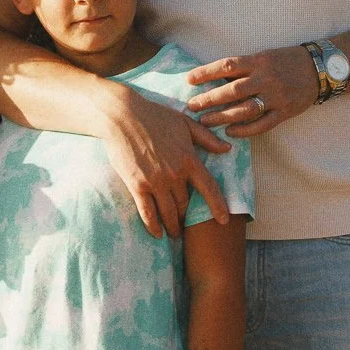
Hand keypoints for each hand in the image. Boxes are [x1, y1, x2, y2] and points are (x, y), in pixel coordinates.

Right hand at [103, 86, 230, 238]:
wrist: (122, 116)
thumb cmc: (154, 116)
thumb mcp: (185, 123)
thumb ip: (206, 138)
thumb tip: (227, 148)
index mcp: (189, 159)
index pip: (209, 188)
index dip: (218, 206)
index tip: (223, 220)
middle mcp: (175, 174)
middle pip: (185, 205)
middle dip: (187, 218)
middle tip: (187, 225)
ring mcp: (156, 181)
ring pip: (169, 212)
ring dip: (173, 226)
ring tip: (175, 233)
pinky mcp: (137, 185)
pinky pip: (148, 212)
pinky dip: (153, 226)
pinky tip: (157, 234)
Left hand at [186, 46, 319, 137]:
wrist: (319, 69)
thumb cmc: (287, 61)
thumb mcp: (264, 57)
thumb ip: (244, 68)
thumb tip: (215, 79)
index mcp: (259, 61)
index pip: (227, 66)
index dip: (206, 72)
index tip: (189, 79)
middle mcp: (266, 78)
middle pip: (232, 90)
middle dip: (209, 99)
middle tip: (191, 106)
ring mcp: (276, 96)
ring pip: (245, 109)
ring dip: (222, 116)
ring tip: (205, 121)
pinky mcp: (285, 112)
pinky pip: (263, 124)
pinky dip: (245, 130)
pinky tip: (230, 132)